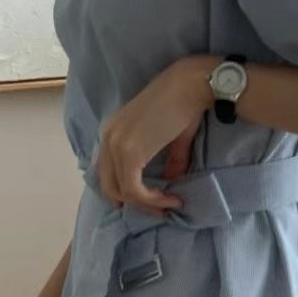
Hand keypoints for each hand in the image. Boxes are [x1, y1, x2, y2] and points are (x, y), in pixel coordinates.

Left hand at [97, 56, 216, 217]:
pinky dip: (152, 200)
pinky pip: (133, 190)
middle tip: (159, 210)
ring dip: (147, 205)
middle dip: (134, 204)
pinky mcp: (129, 153)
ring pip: (121, 192)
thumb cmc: (184, 106)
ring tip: (169, 204)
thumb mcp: (171, 139)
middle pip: (109, 186)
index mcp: (112, 132)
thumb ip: (168, 161)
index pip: (108, 173)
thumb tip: (171, 181)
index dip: (127, 192)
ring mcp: (115, 145)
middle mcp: (107, 138)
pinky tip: (170, 199)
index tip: (153, 200)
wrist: (191, 86)